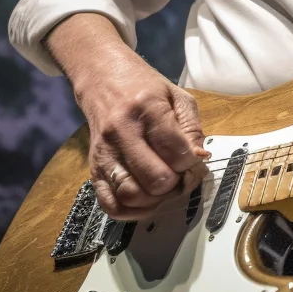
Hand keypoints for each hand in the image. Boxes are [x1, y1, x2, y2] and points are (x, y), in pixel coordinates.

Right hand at [75, 54, 210, 219]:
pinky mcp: (93, 170)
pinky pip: (110, 205)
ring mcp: (104, 154)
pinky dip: (132, 211)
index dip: (191, 162)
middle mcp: (121, 133)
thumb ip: (192, 129)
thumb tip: (199, 159)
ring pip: (132, 195)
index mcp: (146, 109)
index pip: (176, 153)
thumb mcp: (177, 97)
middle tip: (179, 175)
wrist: (103, 80)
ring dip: (155, 200)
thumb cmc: (144, 88)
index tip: (191, 158)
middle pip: (156, 180)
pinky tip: (146, 199)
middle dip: (175, 183)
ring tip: (163, 187)